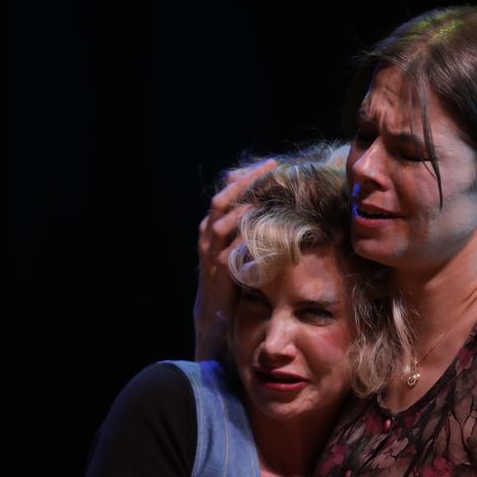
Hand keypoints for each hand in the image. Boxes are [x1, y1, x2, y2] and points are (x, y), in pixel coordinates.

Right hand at [194, 158, 276, 358]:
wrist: (212, 311)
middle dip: (243, 184)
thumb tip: (269, 207)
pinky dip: (245, 242)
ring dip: (242, 210)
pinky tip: (262, 233)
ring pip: (222, 225)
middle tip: (269, 170)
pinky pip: (230, 253)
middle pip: (220, 202)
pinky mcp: (220, 273)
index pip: (224, 195)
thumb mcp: (233, 247)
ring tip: (263, 197)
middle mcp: (207, 237)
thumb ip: (244, 229)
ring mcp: (211, 255)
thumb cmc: (228, 277)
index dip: (244, 179)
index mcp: (209, 227)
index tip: (268, 165)